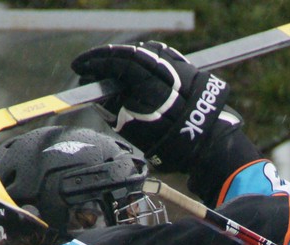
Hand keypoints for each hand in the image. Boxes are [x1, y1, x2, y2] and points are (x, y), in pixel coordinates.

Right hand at [71, 41, 234, 169]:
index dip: (95, 62)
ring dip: (126, 59)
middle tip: (91, 69)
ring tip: (111, 70)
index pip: (117, 62)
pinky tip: (137, 71)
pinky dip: (145, 61)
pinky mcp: (188, 70)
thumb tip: (97, 96)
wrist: (210, 146)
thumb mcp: (136, 131)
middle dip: (108, 59)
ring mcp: (178, 67)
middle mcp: (165, 69)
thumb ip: (115, 109)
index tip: (79, 68)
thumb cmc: (172, 144)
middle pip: (130, 54)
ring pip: (146, 54)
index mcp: (150, 83)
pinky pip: (162, 57)